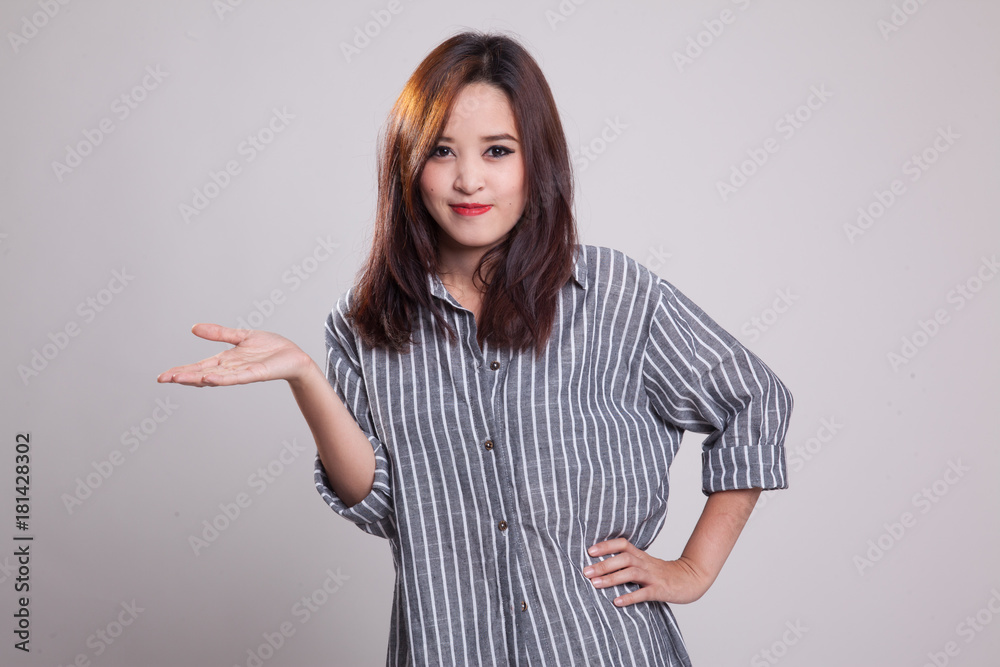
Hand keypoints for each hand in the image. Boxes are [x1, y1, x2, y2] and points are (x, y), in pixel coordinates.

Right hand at [157, 323, 312, 386]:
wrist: (293, 356)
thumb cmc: (271, 348)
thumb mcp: (241, 336)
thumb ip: (219, 333)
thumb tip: (195, 328)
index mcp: (226, 360)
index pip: (198, 366)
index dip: (181, 370)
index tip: (163, 375)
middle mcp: (230, 369)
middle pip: (201, 374)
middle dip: (182, 376)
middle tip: (162, 379)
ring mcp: (241, 373)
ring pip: (214, 377)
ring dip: (196, 378)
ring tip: (178, 378)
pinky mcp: (254, 374)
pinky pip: (235, 377)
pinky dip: (221, 378)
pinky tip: (208, 378)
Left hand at [582, 538, 711, 606]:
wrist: (691, 579)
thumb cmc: (664, 574)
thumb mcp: (646, 564)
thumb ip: (628, 563)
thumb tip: (602, 565)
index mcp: (641, 556)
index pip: (623, 544)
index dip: (606, 545)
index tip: (589, 551)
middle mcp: (646, 563)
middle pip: (624, 558)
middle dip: (604, 564)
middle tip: (586, 572)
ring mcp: (653, 576)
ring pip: (631, 573)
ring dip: (612, 578)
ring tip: (596, 585)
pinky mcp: (660, 590)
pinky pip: (644, 593)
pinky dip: (630, 597)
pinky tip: (617, 602)